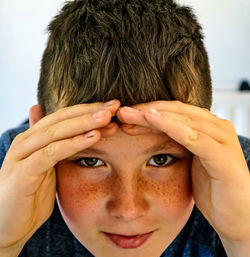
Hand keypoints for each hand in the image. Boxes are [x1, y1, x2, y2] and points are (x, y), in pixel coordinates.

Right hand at [0, 100, 119, 252]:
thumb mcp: (47, 168)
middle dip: (90, 111)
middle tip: (115, 105)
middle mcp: (27, 141)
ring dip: (85, 123)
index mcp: (34, 138)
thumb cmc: (31, 195)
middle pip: (62, 119)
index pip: (65, 116)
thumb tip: (62, 131)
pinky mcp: (23, 173)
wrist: (6, 226)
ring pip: (57, 132)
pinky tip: (93, 137)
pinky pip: (51, 154)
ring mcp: (22, 155)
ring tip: (107, 117)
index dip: (89, 109)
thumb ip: (56, 147)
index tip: (113, 106)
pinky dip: (73, 144)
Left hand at [116, 101, 249, 244]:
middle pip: (175, 111)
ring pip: (182, 120)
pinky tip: (153, 119)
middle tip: (121, 112)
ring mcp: (222, 139)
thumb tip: (151, 136)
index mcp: (207, 128)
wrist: (238, 216)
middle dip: (146, 110)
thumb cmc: (212, 188)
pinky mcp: (223, 155)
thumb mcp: (190, 162)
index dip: (147, 111)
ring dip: (153, 116)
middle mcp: (216, 127)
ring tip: (130, 113)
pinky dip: (173, 127)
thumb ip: (178, 144)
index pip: (173, 112)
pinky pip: (194, 137)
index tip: (124, 116)